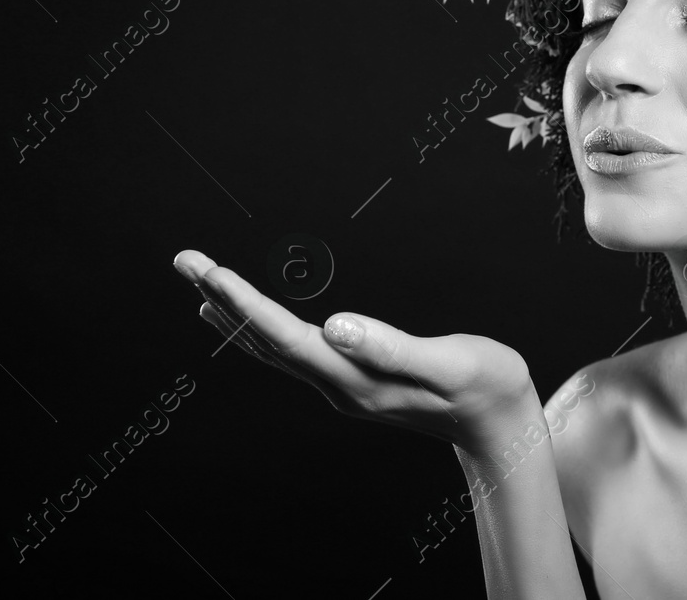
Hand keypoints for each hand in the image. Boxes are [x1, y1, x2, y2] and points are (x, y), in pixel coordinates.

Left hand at [172, 249, 536, 450]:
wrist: (501, 426)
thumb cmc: (485, 387)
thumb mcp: (450, 363)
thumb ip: (392, 347)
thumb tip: (335, 325)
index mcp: (357, 380)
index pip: (285, 339)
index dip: (244, 305)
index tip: (209, 272)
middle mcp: (339, 387)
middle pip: (266, 343)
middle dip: (223, 300)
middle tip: (185, 260)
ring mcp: (343, 387)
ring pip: (272, 350)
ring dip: (235, 315)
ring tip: (200, 286)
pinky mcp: (352, 381)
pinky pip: (290, 353)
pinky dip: (261, 331)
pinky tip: (248, 320)